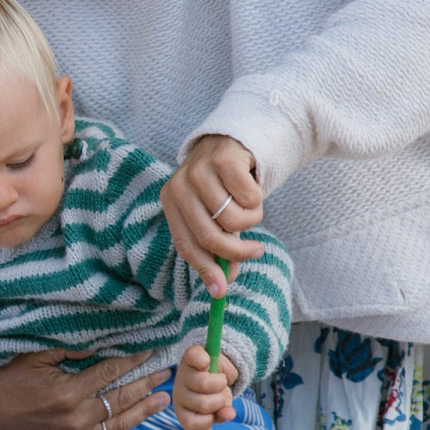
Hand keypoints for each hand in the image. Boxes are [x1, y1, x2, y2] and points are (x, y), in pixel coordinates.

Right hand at [0, 348, 171, 429]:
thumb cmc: (9, 382)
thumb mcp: (35, 358)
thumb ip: (68, 351)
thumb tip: (98, 344)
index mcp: (68, 392)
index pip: (109, 373)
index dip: (131, 362)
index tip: (148, 353)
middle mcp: (76, 418)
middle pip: (120, 399)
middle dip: (145, 384)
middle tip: (165, 374)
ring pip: (117, 425)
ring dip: (143, 413)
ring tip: (163, 401)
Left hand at [161, 134, 264, 296]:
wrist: (235, 137)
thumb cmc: (223, 184)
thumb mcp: (215, 214)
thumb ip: (219, 245)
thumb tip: (223, 284)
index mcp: (171, 202)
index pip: (185, 244)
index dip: (204, 269)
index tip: (221, 291)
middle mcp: (179, 186)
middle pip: (209, 236)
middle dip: (236, 251)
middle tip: (258, 251)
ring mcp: (199, 171)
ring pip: (234, 219)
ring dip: (251, 219)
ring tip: (250, 206)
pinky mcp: (223, 159)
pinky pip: (251, 197)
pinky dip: (258, 198)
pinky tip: (251, 185)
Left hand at [172, 344, 237, 429]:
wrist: (215, 367)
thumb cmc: (214, 392)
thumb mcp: (221, 406)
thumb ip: (222, 413)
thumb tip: (229, 414)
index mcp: (184, 411)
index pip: (192, 423)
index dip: (210, 419)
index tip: (217, 411)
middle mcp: (179, 394)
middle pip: (202, 404)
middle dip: (219, 400)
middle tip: (221, 393)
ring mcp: (183, 374)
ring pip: (202, 384)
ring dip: (220, 382)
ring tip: (220, 380)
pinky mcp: (188, 357)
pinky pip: (196, 359)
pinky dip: (205, 360)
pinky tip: (207, 362)